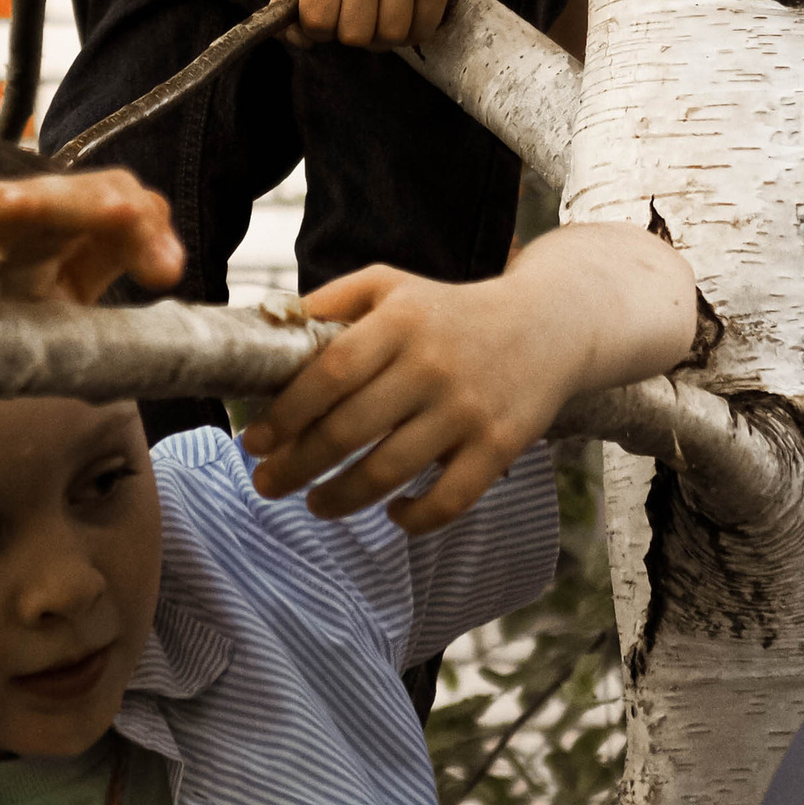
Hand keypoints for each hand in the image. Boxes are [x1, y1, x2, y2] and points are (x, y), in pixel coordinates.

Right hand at [0, 173, 185, 451]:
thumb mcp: (60, 326)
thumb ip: (108, 302)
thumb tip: (167, 273)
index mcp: (61, 235)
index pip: (112, 207)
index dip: (147, 227)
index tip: (169, 271)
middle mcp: (22, 217)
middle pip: (81, 195)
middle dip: (122, 214)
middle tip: (158, 251)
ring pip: (33, 195)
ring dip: (76, 202)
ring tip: (119, 212)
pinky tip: (22, 204)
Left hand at [241, 262, 554, 533]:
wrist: (549, 325)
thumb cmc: (451, 310)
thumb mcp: (391, 284)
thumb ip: (331, 302)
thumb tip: (268, 330)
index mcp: (400, 321)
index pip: (329, 373)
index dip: (285, 414)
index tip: (254, 441)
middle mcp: (432, 364)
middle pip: (349, 430)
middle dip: (297, 466)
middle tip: (267, 484)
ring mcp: (467, 409)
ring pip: (389, 472)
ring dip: (340, 498)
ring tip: (315, 502)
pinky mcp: (499, 446)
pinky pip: (447, 500)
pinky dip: (413, 520)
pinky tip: (392, 514)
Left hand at [279, 0, 460, 48]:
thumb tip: (288, 36)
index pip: (317, 20)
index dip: (320, 32)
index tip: (330, 19)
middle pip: (355, 35)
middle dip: (356, 35)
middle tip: (361, 16)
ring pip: (391, 37)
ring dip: (386, 38)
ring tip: (384, 16)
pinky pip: (422, 30)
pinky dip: (413, 33)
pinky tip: (407, 12)